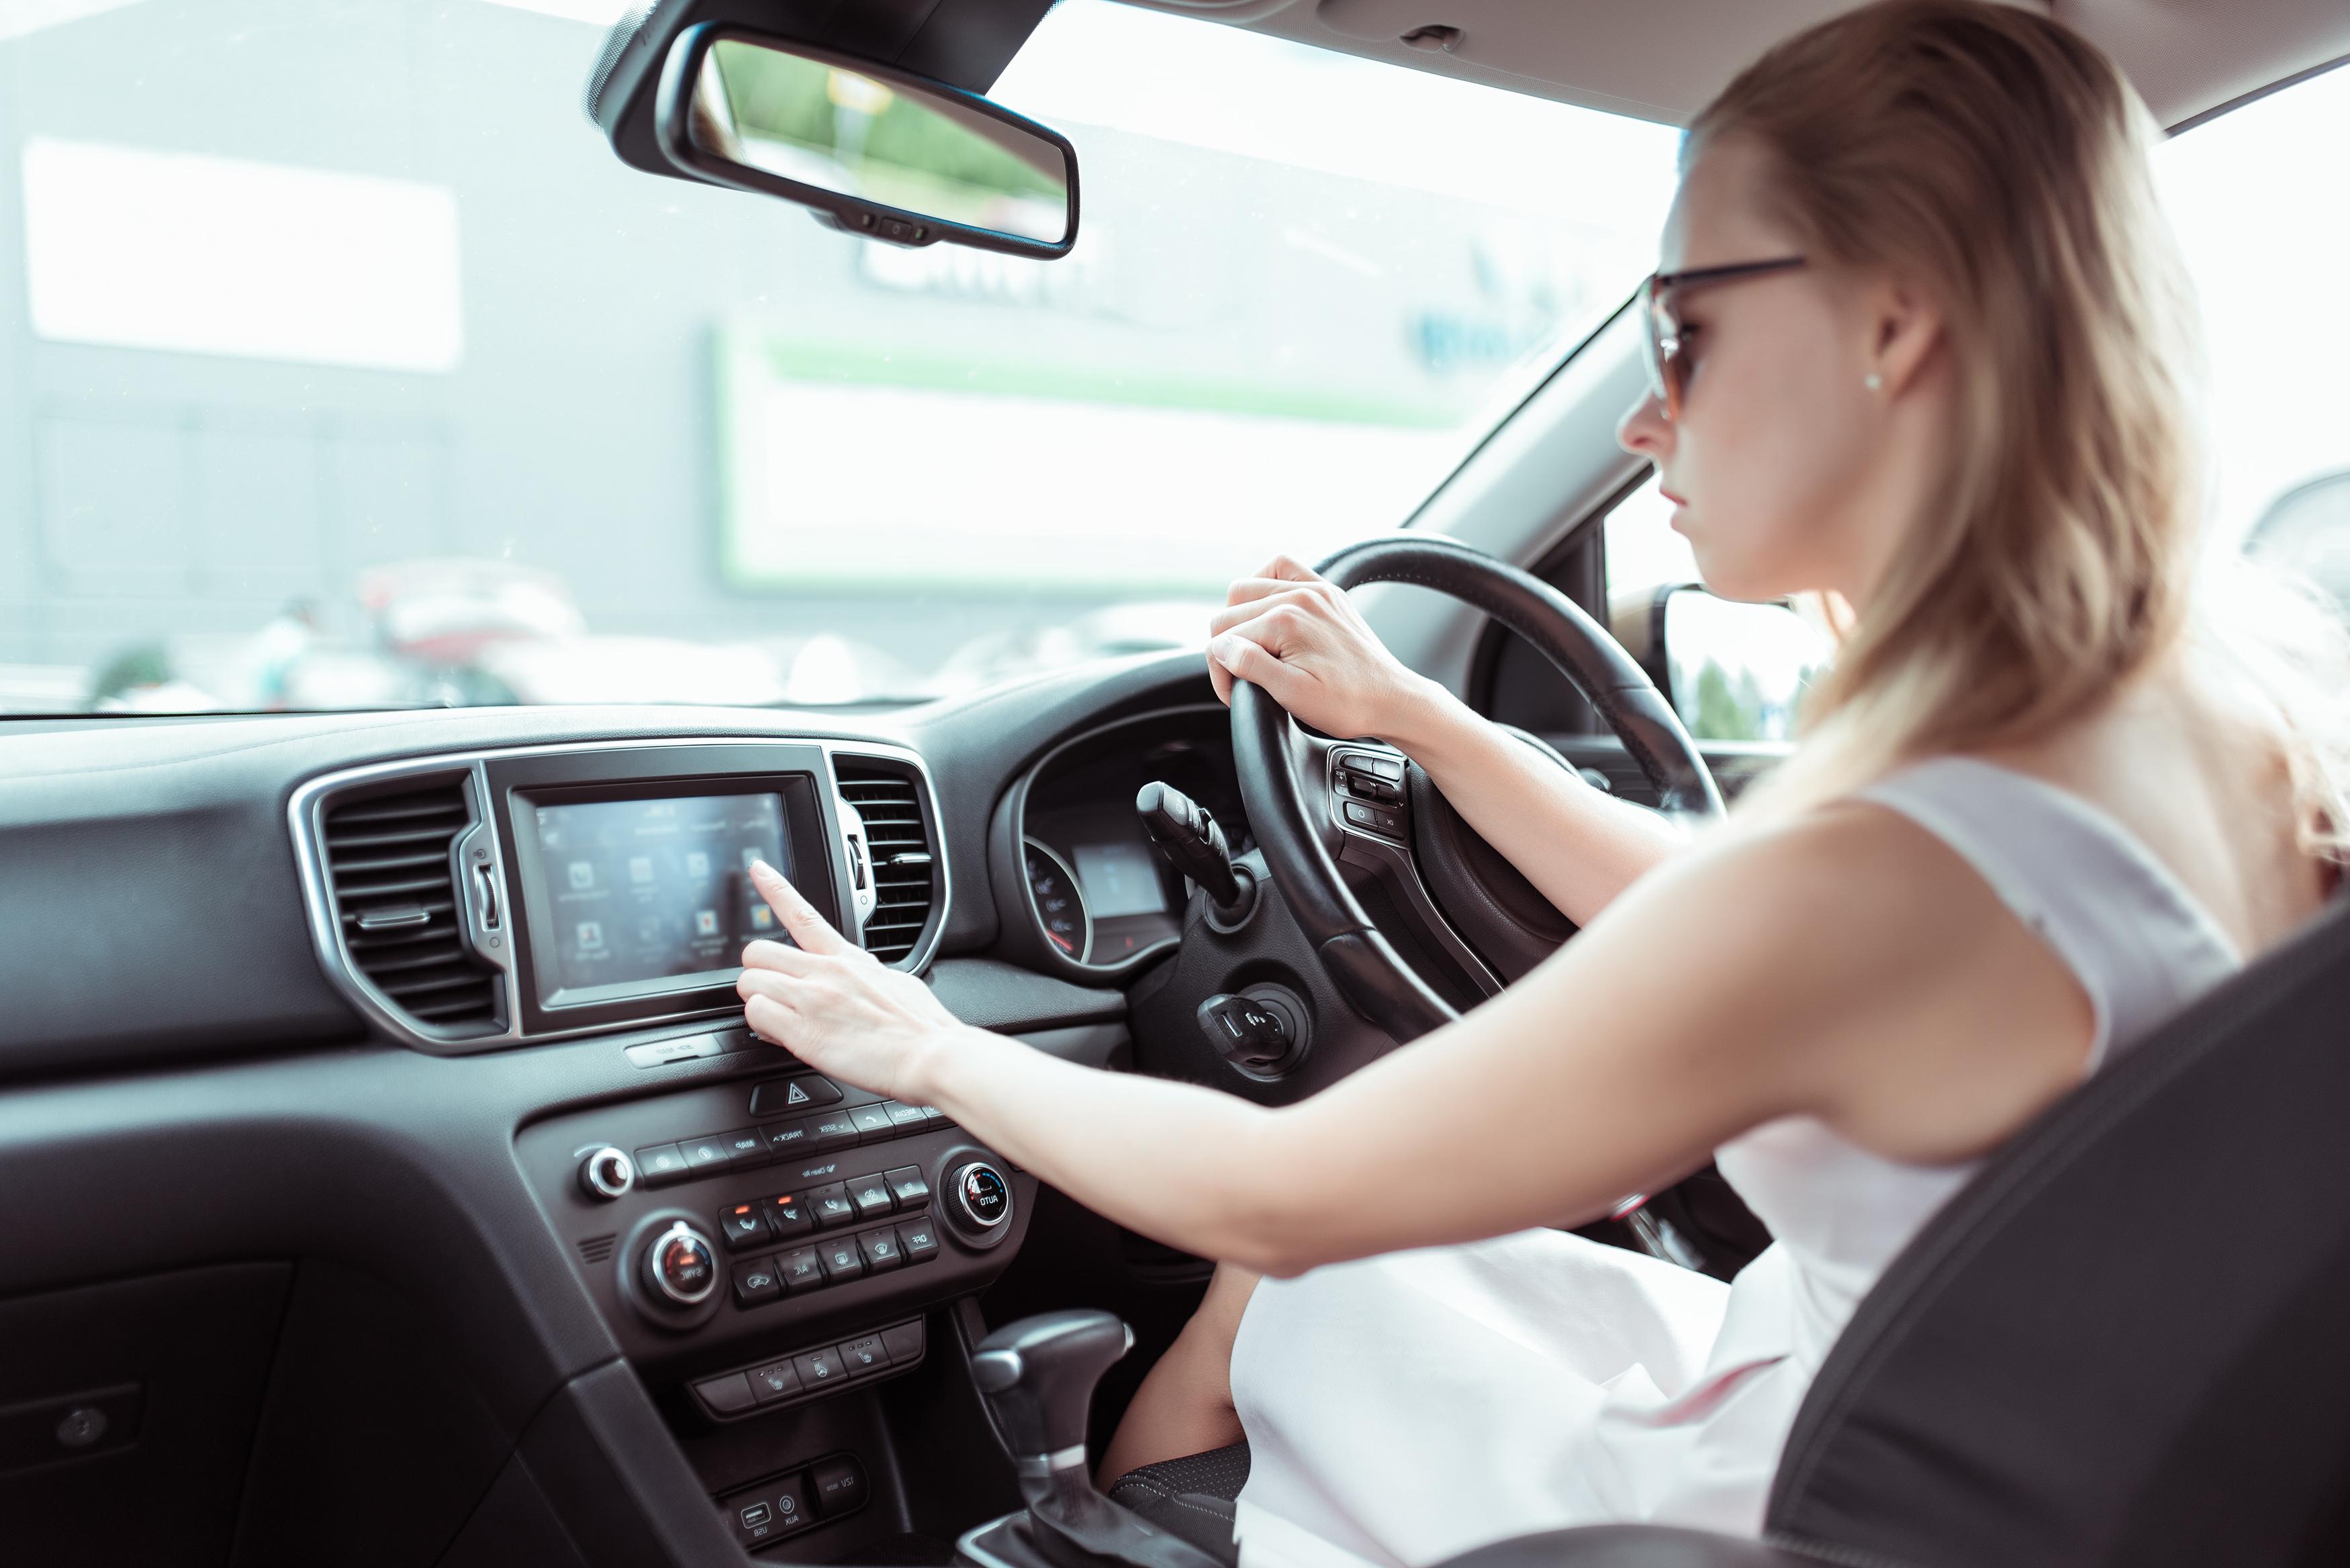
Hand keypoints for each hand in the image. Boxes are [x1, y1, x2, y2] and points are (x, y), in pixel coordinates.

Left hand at [735, 861, 966, 1102]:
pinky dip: (761, 1028)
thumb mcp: (895, 982)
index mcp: (848, 959)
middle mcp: (825, 972)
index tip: (758, 869)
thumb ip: (865, 976)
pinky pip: (756, 1016)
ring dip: (758, 1003)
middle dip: (757, 974)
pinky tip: (782, 1036)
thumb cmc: (922, 1027)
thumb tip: (859, 981)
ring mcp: (811, 1000)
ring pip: (750, 984)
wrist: (931, 1055)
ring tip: (780, 1021)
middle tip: (773, 993)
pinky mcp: (803, 1032)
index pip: (802, 914)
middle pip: (757, 953)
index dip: (774, 889)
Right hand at [1206, 554, 1439, 743]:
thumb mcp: (1291, 694)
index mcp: (1287, 621)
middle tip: (1244, 677)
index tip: (1236, 695)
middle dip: (1228, 648)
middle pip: (1229, 612)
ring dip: (1241, 617)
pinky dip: (1266, 584)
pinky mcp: (1326, 592)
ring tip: (1253, 648)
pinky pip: (1282, 568)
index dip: (1222, 673)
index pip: (1223, 640)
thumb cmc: (1347, 703)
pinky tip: (1267, 610)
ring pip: (1247, 589)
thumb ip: (1250, 664)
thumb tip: (1221, 646)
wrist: (1391, 699)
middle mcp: (1299, 596)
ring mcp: (1314, 590)